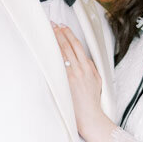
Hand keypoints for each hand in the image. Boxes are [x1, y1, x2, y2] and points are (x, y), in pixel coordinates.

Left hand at [53, 25, 114, 141]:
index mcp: (89, 67)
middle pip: (68, 46)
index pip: (77, 46)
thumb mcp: (97, 81)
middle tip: (52, 24)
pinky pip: (57, 66)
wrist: (91, 117)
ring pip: (62, 53)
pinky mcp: (65, 83)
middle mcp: (81, 69)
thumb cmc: (92, 101)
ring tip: (48, 32)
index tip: (62, 27)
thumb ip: (90, 68)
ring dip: (55, 41)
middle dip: (59, 33)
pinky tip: (46, 49)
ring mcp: (72, 76)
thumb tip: (83, 58)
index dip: (69, 34)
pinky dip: (51, 56)